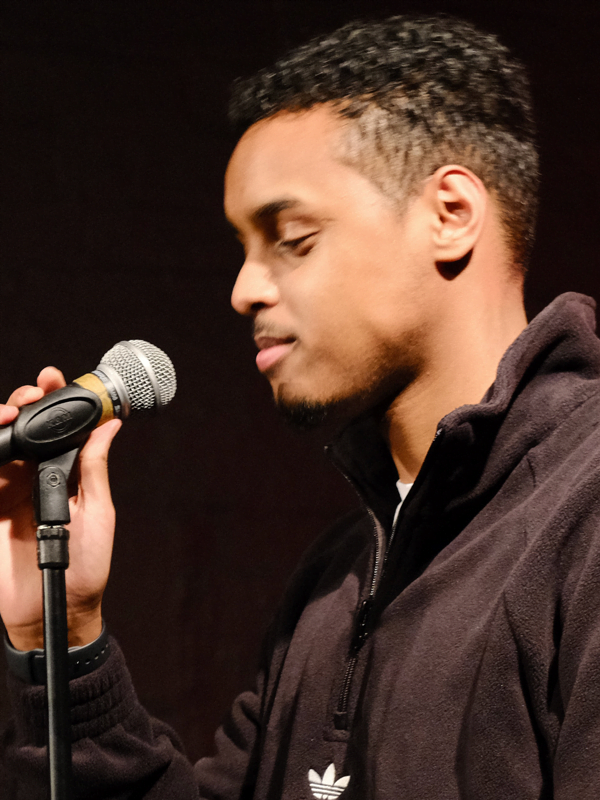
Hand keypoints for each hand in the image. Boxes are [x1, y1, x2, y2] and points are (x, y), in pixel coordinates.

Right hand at [0, 368, 120, 650]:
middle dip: (25, 402)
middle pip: (26, 427)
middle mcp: (36, 476)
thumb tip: (112, 426)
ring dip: (3, 421)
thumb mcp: (98, 510)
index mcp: (66, 473)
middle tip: (32, 394)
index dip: (55, 399)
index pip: (59, 428)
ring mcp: (8, 491)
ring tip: (11, 414)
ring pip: (1, 443)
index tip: (55, 376)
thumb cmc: (87, 565)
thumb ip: (95, 468)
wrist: (57, 608)